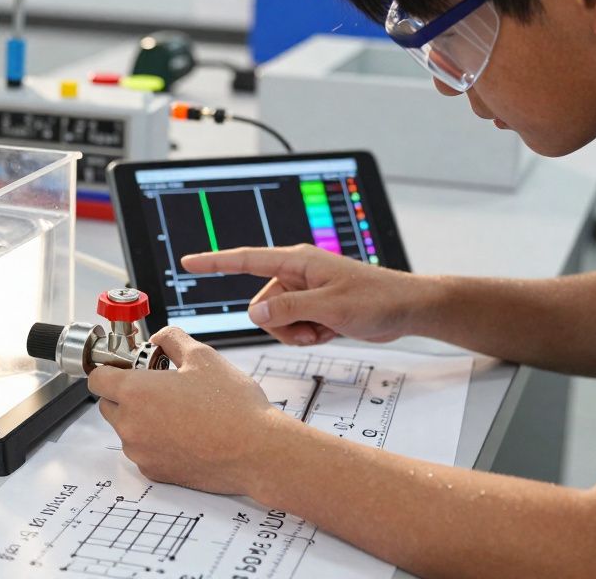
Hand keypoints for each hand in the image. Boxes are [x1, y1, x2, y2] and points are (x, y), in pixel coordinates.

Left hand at [87, 327, 294, 495]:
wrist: (257, 452)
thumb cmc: (233, 407)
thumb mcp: (203, 356)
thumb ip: (172, 340)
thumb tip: (160, 339)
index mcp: (135, 393)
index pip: (97, 378)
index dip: (113, 369)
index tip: (129, 366)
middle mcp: (131, 425)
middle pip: (109, 404)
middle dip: (127, 393)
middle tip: (160, 386)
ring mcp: (141, 452)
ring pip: (127, 429)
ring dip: (142, 418)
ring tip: (180, 410)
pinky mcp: (155, 472)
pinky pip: (144, 451)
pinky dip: (156, 441)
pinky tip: (186, 433)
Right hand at [182, 244, 427, 345]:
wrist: (406, 309)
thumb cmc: (376, 299)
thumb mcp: (331, 307)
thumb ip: (289, 309)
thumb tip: (254, 312)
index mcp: (297, 262)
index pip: (246, 259)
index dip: (215, 262)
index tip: (189, 261)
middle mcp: (296, 274)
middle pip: (262, 305)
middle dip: (282, 325)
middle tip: (315, 327)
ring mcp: (304, 292)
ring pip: (276, 321)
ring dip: (297, 333)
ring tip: (326, 328)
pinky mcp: (312, 307)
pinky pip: (292, 328)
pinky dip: (308, 335)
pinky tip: (330, 330)